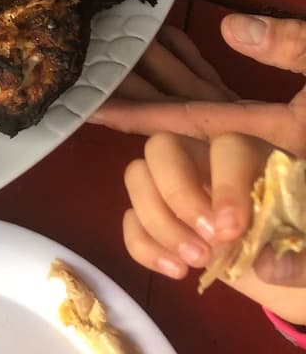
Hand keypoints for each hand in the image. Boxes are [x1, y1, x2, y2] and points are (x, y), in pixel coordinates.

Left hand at [90, 14, 305, 156]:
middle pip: (176, 109)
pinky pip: (217, 89)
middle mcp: (255, 135)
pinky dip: (190, 64)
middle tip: (86, 62)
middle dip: (132, 87)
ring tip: (114, 38)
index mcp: (269, 131)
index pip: (184, 121)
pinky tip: (165, 39)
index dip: (133, 114)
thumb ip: (292, 47)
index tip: (89, 106)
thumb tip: (229, 27)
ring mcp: (260, 123)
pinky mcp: (270, 114)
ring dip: (156, 67)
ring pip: (194, 94)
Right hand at [123, 132, 305, 322]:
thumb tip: (266, 264)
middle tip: (204, 242)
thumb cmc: (301, 245)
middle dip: (176, 193)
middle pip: (164, 147)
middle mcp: (206, 162)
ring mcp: (176, 187)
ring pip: (137, 176)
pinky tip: (176, 272)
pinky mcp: (159, 217)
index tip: (232, 231)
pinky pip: (130, 219)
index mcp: (253, 158)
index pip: (228, 147)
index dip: (226, 184)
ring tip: (194, 262)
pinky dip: (143, 246)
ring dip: (158, 222)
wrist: (287, 267)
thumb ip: (300, 259)